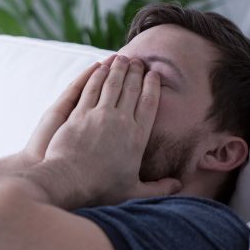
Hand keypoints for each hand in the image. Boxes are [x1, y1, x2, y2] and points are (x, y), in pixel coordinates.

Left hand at [30, 55, 181, 207]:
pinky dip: (96, 75)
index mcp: (137, 137)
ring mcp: (99, 115)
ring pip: (111, 84)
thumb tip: (179, 186)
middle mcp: (120, 121)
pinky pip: (90, 88)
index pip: (149, 104)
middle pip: (131, 89)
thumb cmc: (101, 189)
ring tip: (121, 58)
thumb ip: (158, 188)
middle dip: (135, 72)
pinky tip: (100, 67)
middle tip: (137, 60)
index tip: (153, 74)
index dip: (152, 86)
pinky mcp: (79, 114)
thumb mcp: (134, 191)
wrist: (70, 182)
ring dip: (117, 68)